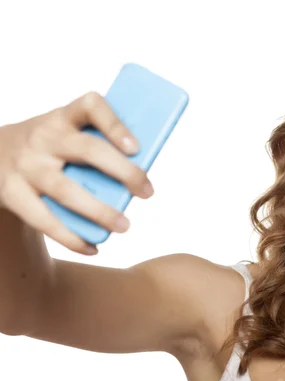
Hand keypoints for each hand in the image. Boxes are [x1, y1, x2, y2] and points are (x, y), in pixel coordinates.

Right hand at [0, 92, 153, 254]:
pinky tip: (93, 247)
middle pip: (88, 151)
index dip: (115, 125)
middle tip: (147, 191)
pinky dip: (71, 238)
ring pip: (66, 190)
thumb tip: (140, 174)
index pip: (90, 106)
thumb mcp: (68, 132)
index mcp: (64, 117)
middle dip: (123, 172)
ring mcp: (26, 165)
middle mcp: (44, 137)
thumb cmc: (51, 146)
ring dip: (99, 211)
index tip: (137, 148)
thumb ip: (98, 144)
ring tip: (124, 225)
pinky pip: (43, 219)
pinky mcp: (12, 193)